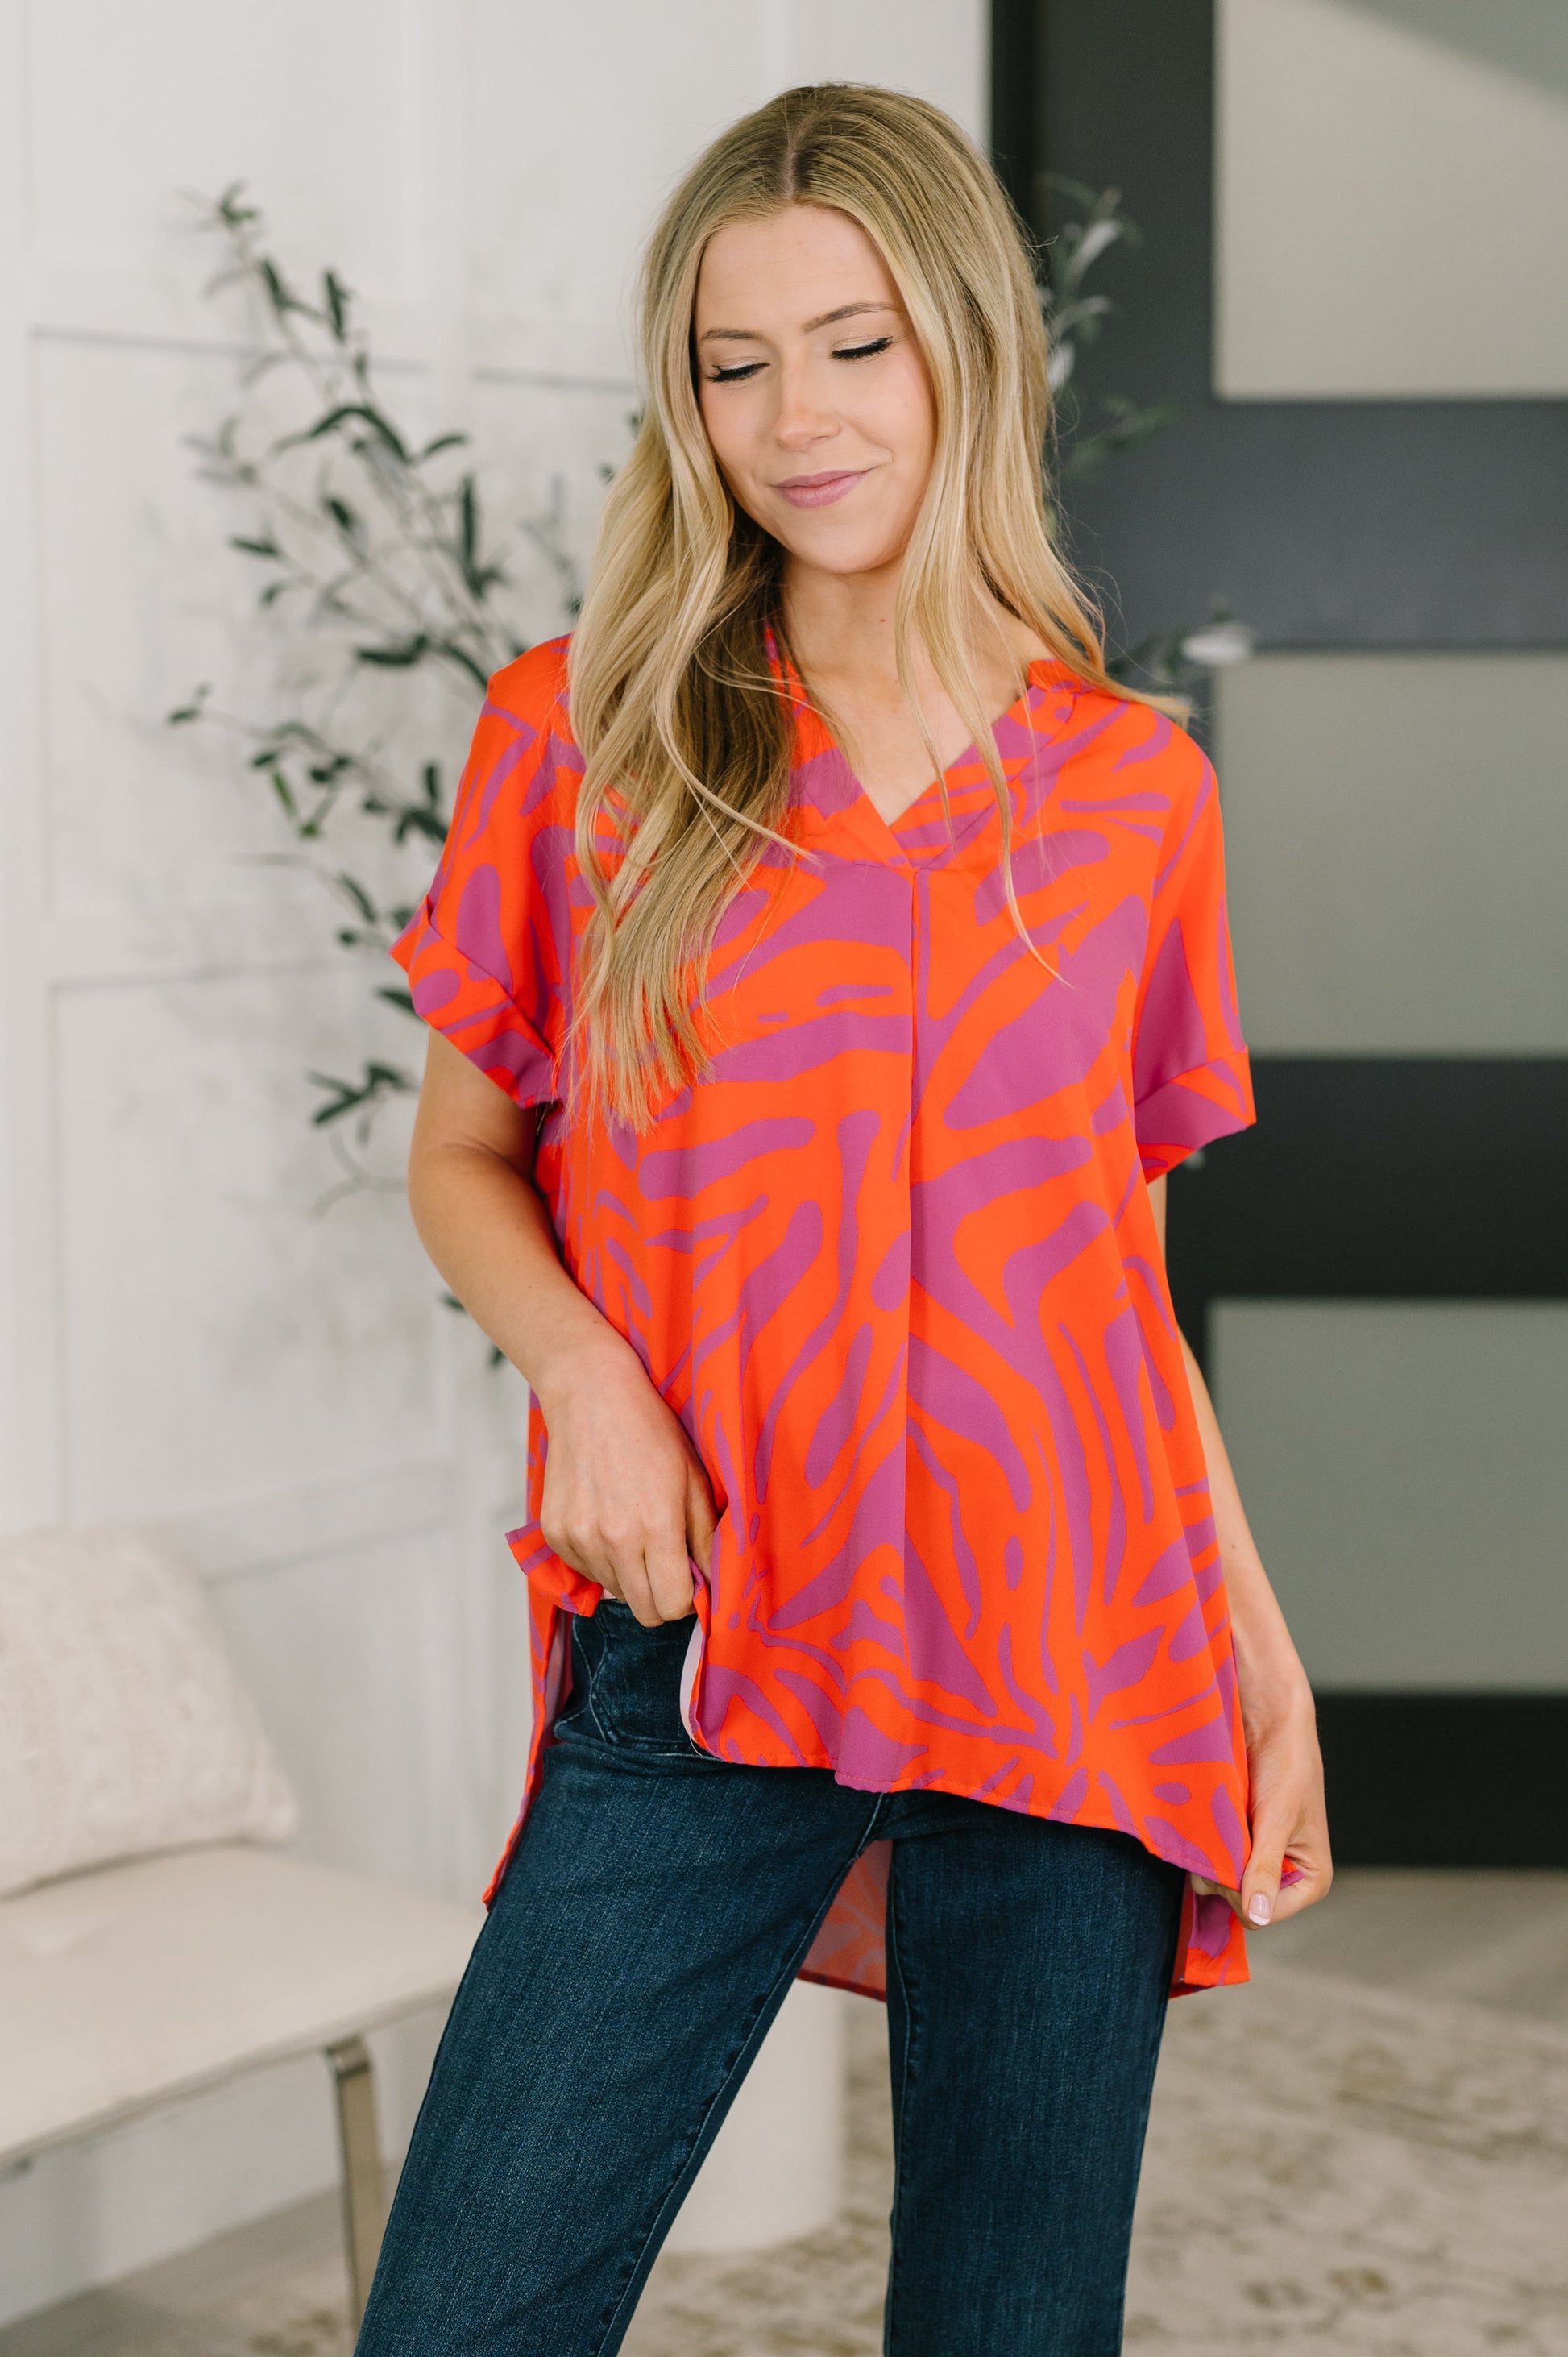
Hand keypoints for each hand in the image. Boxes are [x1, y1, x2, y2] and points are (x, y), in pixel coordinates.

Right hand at [534, 1332, 715, 1624]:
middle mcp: (613, 1540)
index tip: (690, 1580)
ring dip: (631, 1574)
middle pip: (643, 1612)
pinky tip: (608, 1519)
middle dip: (661, 1597)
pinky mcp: (555, 1534)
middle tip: (668, 1564)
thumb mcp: (694, 1480)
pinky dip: (602, 1558)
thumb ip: (706, 1541)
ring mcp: (579, 1539)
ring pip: (615, 1592)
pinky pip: (587, 1571)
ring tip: (634, 1528)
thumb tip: (713, 1588)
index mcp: (656, 1526)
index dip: (687, 1600)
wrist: (590, 1396)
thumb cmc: (650, 1433)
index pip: (673, 1606)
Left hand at [1194, 1668, 1331, 1928]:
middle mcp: (1286, 1877)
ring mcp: (1261, 1862)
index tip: (1228, 1858)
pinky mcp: (1241, 1843)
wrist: (1269, 1723)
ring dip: (1212, 1858)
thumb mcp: (1277, 1819)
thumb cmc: (1287, 1765)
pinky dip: (1208, 1846)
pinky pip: (1217, 1860)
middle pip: (1240, 1902)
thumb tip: (1257, 1915)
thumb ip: (1265, 1867)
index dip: (1240, 1893)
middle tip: (1219, 1836)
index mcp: (1311, 1881)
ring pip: (1223, 1883)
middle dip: (1223, 1874)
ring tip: (1216, 1825)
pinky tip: (1209, 1824)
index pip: (1264, 1914)